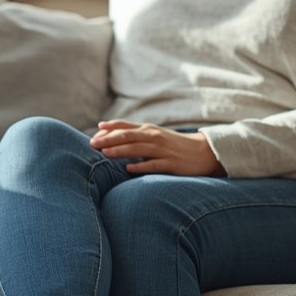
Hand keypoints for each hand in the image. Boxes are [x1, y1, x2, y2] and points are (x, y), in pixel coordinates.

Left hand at [89, 120, 222, 175]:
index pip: (125, 126)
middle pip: (128, 136)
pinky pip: (154, 165)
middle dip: (109, 139)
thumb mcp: (153, 135)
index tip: (95, 132)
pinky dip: (141, 166)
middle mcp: (154, 137)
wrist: (203, 152)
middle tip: (92, 144)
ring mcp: (163, 150)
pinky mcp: (171, 164)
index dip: (109, 129)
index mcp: (148, 130)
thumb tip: (105, 129)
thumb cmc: (172, 144)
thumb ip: (132, 133)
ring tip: (104, 154)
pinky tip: (129, 169)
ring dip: (120, 151)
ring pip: (138, 149)